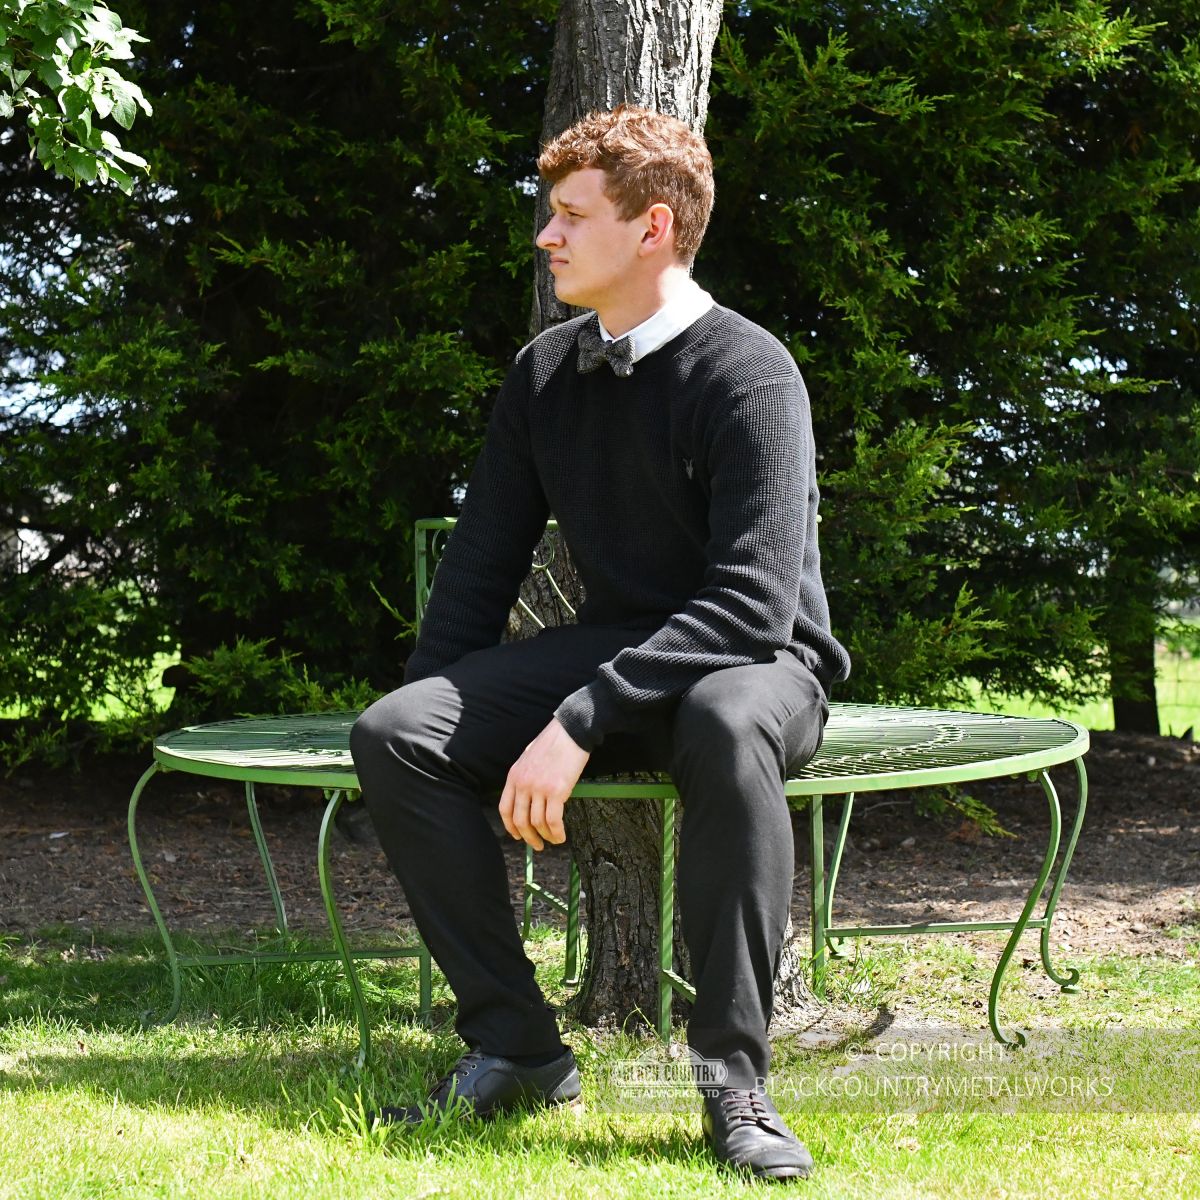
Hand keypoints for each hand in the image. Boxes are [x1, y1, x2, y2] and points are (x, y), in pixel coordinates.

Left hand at [499, 717, 589, 850]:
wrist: (571, 731)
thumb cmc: (553, 743)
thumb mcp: (528, 758)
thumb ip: (524, 777)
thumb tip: (527, 798)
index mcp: (514, 776)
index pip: (505, 809)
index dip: (510, 827)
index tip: (517, 835)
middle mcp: (523, 784)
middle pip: (520, 820)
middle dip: (529, 837)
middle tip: (537, 845)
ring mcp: (539, 788)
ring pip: (537, 823)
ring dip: (545, 836)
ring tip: (554, 840)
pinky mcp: (557, 791)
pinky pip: (554, 820)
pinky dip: (557, 832)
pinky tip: (561, 836)